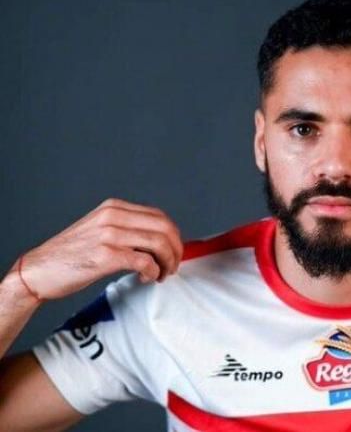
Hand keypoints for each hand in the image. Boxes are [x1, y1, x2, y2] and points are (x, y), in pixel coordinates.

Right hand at [10, 198, 183, 299]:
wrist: (38, 270)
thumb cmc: (71, 255)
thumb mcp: (101, 230)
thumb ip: (127, 230)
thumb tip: (160, 242)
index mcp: (114, 208)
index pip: (160, 216)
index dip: (173, 237)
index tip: (173, 253)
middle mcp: (113, 217)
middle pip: (165, 228)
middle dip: (176, 250)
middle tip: (173, 266)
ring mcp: (109, 235)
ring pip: (159, 243)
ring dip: (168, 262)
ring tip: (162, 274)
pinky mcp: (106, 255)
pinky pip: (145, 262)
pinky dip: (153, 272)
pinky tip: (145, 278)